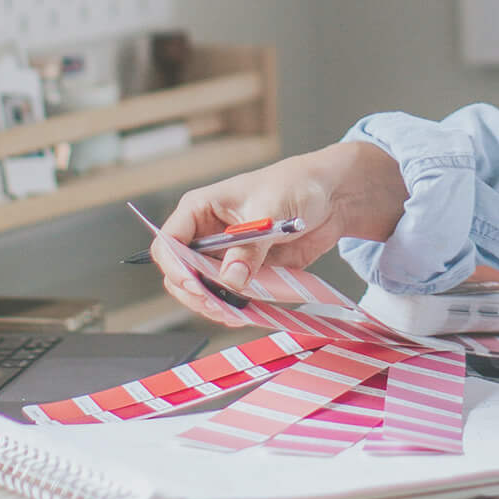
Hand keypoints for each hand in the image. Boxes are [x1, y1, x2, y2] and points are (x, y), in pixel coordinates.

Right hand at [149, 140, 407, 326]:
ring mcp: (224, 257)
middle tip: (221, 307)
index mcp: (200, 209)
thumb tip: (230, 279)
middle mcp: (206, 235)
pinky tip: (247, 312)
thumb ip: (248, 247)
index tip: (194, 285)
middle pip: (180, 275)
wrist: (330, 197)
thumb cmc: (295, 185)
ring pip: (202, 292)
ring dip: (215, 306)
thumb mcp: (270, 210)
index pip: (168, 242)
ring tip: (237, 313)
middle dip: (196, 294)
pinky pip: (230, 298)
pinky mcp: (245, 273)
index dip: (175, 267)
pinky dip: (235, 309)